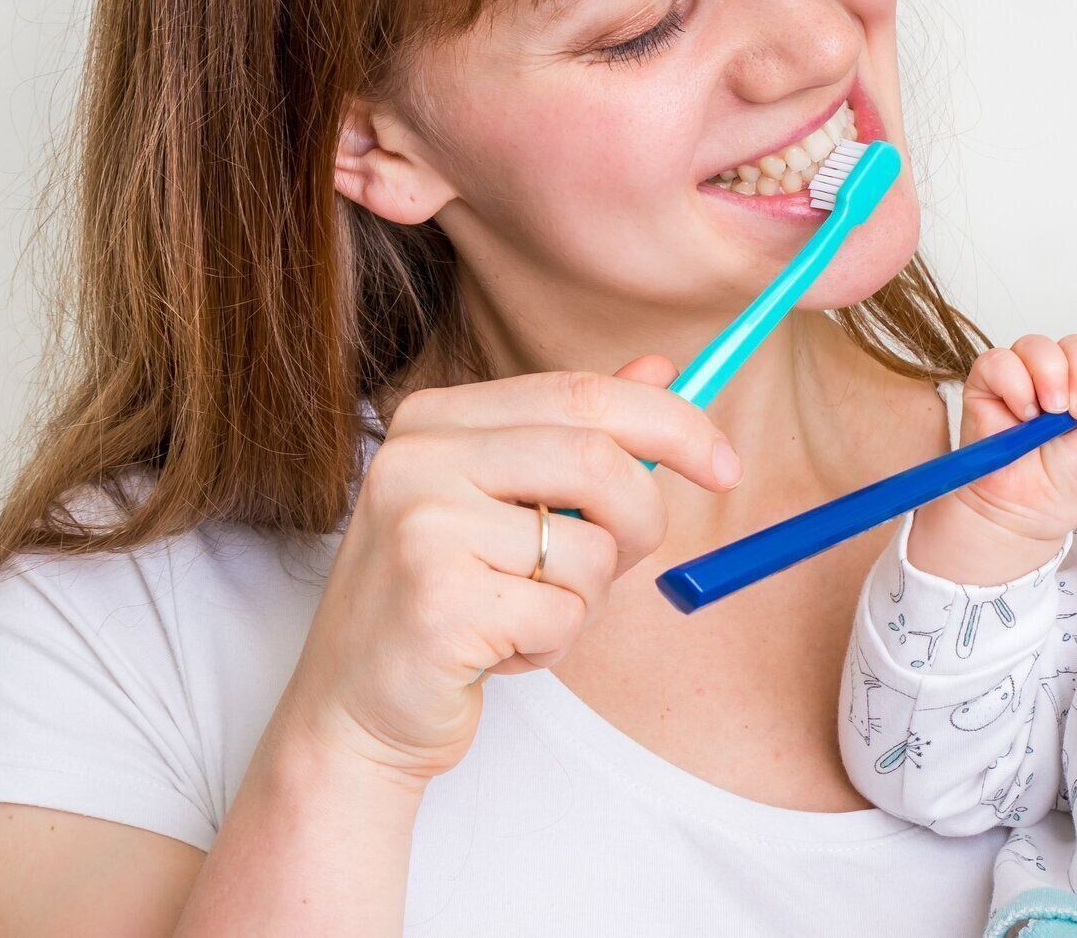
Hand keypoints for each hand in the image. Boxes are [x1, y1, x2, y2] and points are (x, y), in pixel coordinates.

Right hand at [271, 356, 738, 787]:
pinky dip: (553, 644)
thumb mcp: (504, 500)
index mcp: (439, 418)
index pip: (584, 392)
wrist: (352, 710)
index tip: (724, 464)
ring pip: (589, 548)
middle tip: (627, 559)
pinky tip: (497, 650)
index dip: (673, 424)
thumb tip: (663, 367)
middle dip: (643, 518)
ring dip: (585, 598)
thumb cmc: (446, 598)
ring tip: (524, 613)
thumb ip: (576, 434)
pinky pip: (562, 615)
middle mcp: (420, 457)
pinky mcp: (438, 603)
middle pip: (598, 459)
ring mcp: (422, 528)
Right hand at [908, 325, 1076, 582]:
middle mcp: (1060, 372)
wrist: (1026, 510)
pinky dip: (1016, 385)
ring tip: (1049, 415)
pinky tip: (1023, 414)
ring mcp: (1023, 373)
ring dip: (1051, 379)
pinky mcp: (987, 380)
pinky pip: (1001, 360)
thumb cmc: (1071, 480)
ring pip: (1039, 345)